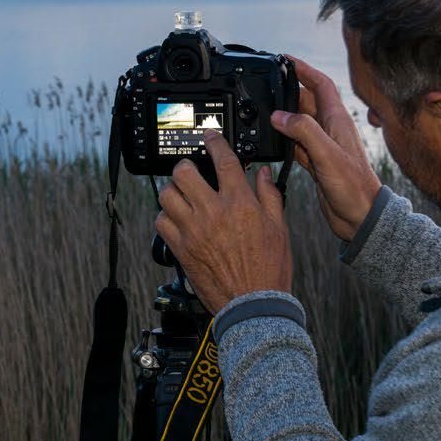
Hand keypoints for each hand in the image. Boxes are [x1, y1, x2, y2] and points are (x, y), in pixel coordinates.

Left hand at [154, 134, 292, 312]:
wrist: (253, 304)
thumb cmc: (269, 269)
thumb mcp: (279, 228)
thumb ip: (269, 197)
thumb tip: (263, 174)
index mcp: (240, 203)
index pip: (223, 160)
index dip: (215, 142)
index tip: (210, 136)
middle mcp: (213, 213)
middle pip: (184, 172)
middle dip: (187, 166)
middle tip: (192, 171)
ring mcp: (193, 230)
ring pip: (167, 195)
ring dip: (173, 191)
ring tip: (182, 195)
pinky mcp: (181, 249)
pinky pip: (161, 223)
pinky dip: (165, 217)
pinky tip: (176, 219)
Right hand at [273, 55, 382, 241]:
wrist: (361, 217)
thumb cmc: (353, 187)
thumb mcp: (327, 155)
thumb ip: (304, 131)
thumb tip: (279, 115)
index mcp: (337, 121)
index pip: (321, 85)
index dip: (304, 70)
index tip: (285, 60)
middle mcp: (331, 130)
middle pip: (307, 101)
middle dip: (288, 92)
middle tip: (267, 87)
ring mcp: (324, 147)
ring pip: (300, 123)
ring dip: (284, 116)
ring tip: (263, 112)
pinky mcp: (317, 163)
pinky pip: (297, 145)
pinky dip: (284, 141)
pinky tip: (272, 143)